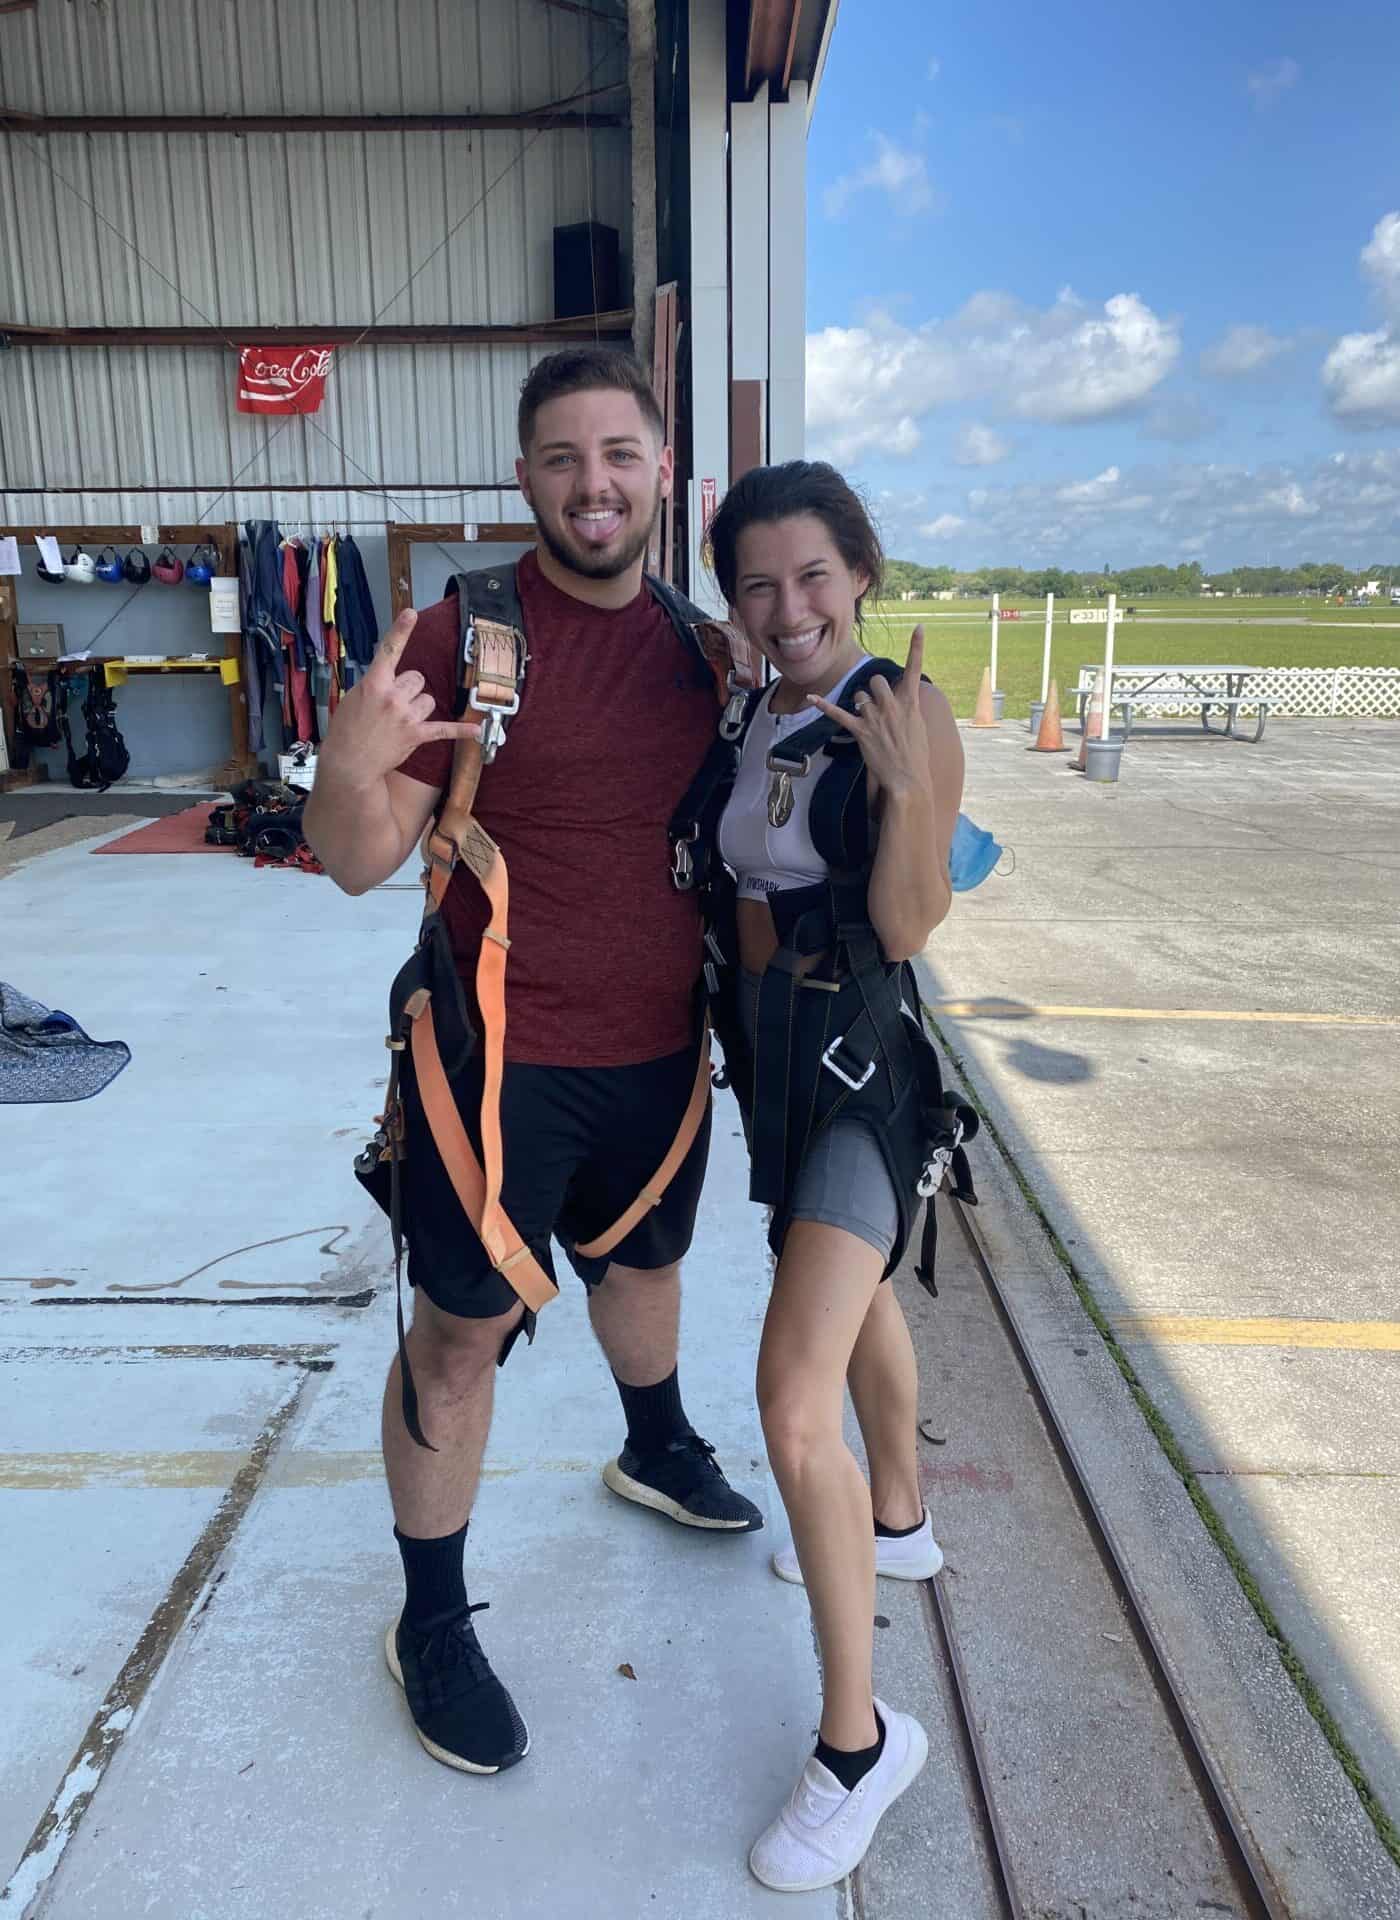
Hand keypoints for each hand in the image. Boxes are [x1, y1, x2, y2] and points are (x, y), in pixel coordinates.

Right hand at [317, 608, 478, 788]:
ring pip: (428, 700)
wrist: (348, 762)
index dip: (401, 630)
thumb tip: (392, 681)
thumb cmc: (347, 730)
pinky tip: (476, 731)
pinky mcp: (416, 735)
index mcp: (374, 683)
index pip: (389, 651)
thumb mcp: (354, 698)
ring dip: (419, 708)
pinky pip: (444, 729)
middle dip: (409, 689)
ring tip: (402, 722)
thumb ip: (375, 685)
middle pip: (417, 678)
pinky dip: (460, 731)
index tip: (412, 613)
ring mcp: (406, 716)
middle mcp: (392, 696)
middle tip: (393, 706)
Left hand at [806, 625, 932, 798]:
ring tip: (868, 721)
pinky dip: (823, 705)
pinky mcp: (860, 730)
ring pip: (859, 695)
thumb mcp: (918, 726)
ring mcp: (875, 717)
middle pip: (876, 680)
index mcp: (910, 702)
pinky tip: (810, 697)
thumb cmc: (916, 755)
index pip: (915, 668)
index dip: (917, 646)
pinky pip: (838, 713)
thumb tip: (899, 699)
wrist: (908, 779)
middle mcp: (892, 705)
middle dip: (874, 689)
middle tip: (878, 705)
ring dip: (860, 704)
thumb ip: (907, 708)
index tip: (919, 627)